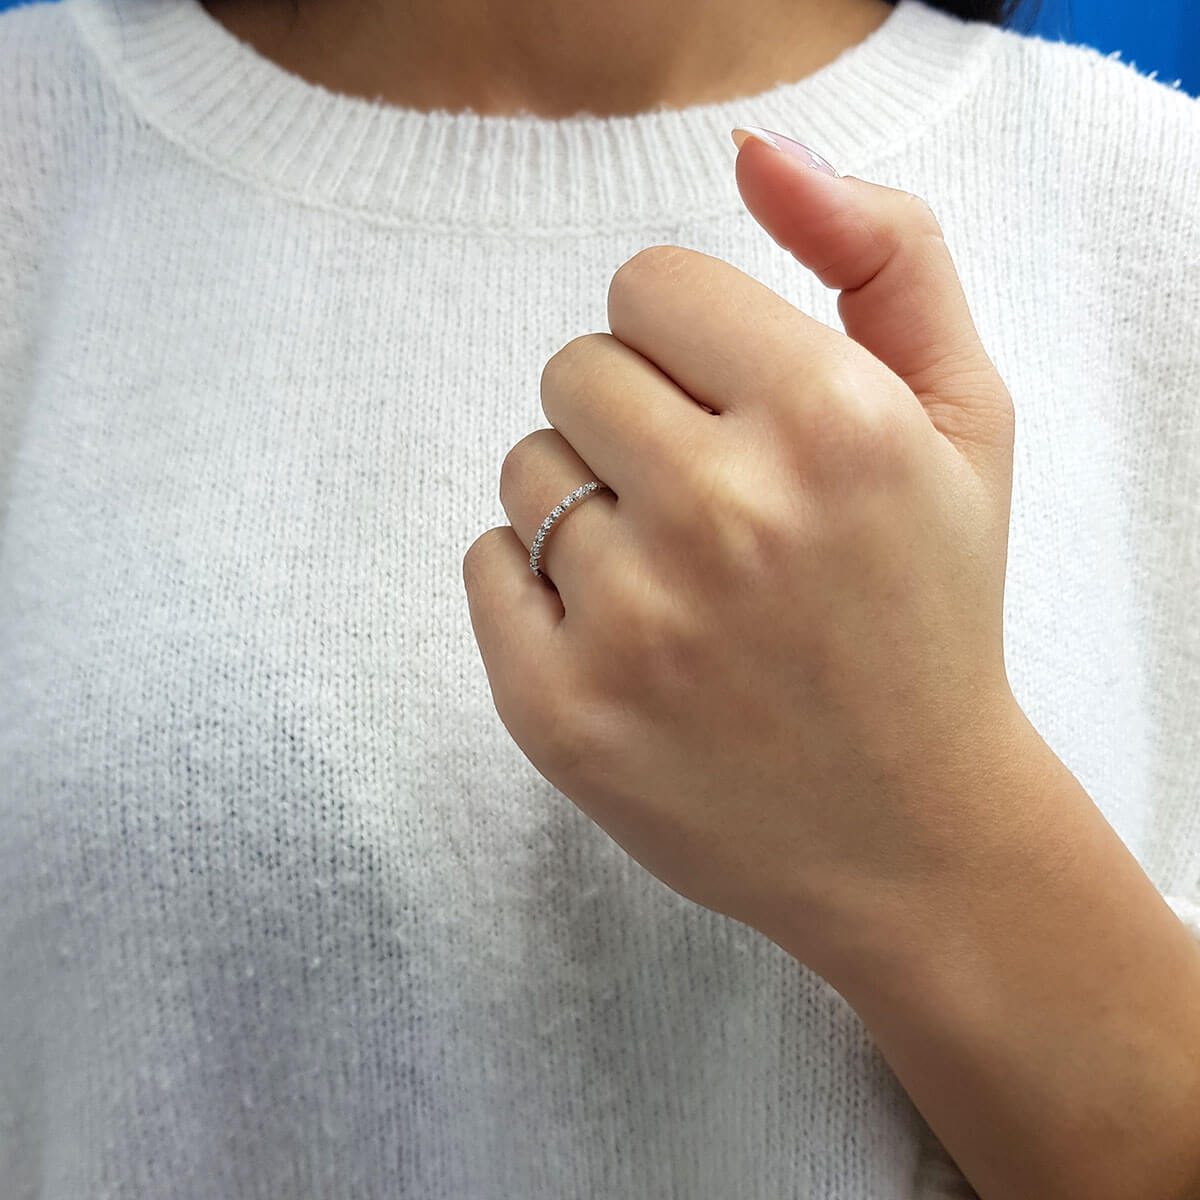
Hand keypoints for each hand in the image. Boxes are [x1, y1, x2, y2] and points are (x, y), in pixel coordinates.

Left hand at [462, 133, 1024, 976]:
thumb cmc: (930, 613)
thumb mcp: (965, 419)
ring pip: (524, 468)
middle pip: (574, 366)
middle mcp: (727, 515)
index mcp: (831, 421)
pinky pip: (484, 566)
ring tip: (671, 578)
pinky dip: (536, 588)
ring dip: (584, 501)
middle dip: (632, 415)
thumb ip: (887, 253)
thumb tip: (756, 155)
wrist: (907, 833)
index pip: (647, 284)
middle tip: (706, 502)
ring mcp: (631, 624)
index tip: (725, 404)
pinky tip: (622, 637)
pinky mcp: (558, 713)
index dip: (684, 339)